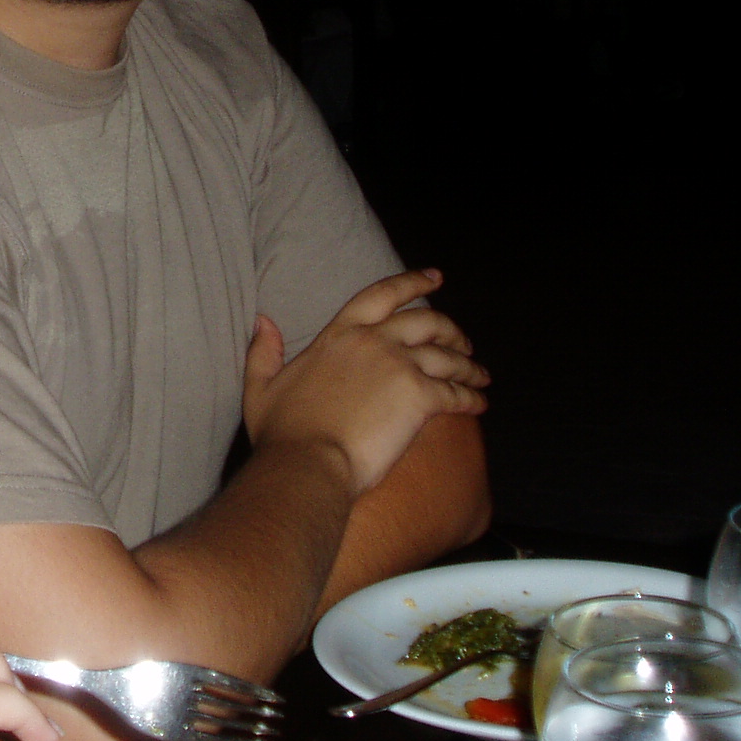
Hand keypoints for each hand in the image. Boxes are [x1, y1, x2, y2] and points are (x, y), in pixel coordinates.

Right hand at [246, 269, 488, 493]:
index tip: (435, 276)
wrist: (307, 464)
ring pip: (449, 356)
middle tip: (464, 342)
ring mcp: (400, 366)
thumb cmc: (283, 433)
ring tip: (480, 376)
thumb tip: (263, 322)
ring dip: (469, 365)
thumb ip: (263, 351)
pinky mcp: (420, 397)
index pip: (381, 294)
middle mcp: (374, 341)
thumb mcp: (260, 386)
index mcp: (339, 334)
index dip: (412, 282)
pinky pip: (457, 392)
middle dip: (451, 329)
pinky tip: (480, 403)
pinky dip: (472, 397)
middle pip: (427, 321)